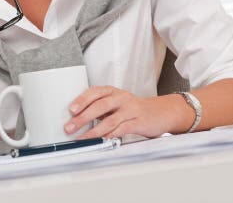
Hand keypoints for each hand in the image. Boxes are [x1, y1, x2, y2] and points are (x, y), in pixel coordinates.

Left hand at [64, 86, 185, 138]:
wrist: (162, 112)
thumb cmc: (134, 108)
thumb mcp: (116, 103)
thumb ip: (100, 108)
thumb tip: (77, 118)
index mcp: (113, 91)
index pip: (94, 92)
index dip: (82, 100)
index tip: (70, 109)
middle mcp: (121, 98)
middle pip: (99, 105)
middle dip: (82, 117)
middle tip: (70, 127)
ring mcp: (131, 110)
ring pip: (109, 119)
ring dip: (93, 130)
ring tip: (82, 138)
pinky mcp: (139, 122)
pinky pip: (122, 129)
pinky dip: (110, 135)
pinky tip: (102, 140)